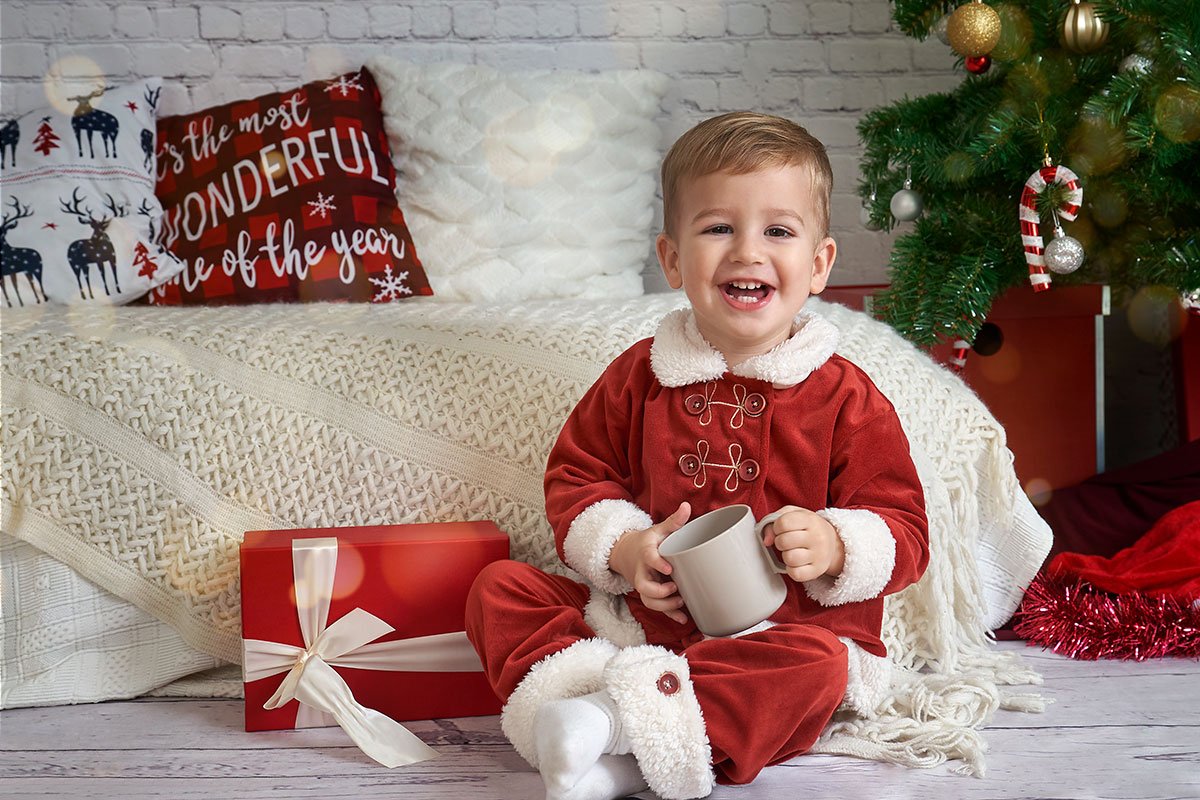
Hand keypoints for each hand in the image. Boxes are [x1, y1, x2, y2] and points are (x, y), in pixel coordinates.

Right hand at [608, 502, 690, 624]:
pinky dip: (669, 614)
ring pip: (648, 600)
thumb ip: (674, 521)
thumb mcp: (658, 530)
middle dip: (659, 592)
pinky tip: (682, 618)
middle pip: (644, 586)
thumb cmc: (648, 542)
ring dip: (664, 605)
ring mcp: (644, 584)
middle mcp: (642, 571)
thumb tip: (687, 506)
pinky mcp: (649, 594)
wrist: (628, 554)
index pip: (648, 558)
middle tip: (674, 588)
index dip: (657, 564)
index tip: (669, 568)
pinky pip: (656, 607)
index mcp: (646, 553)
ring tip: (680, 602)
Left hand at [761, 506, 843, 582]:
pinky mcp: (817, 571)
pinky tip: (796, 563)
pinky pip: (795, 574)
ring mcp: (819, 555)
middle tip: (786, 541)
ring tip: (792, 551)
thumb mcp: (793, 515)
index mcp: (810, 520)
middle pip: (784, 541)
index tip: (782, 529)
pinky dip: (791, 569)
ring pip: (789, 558)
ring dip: (785, 555)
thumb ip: (774, 521)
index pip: (783, 523)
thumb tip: (766, 541)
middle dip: (779, 542)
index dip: (776, 527)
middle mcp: (817, 537)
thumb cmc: (808, 527)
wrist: (832, 543)